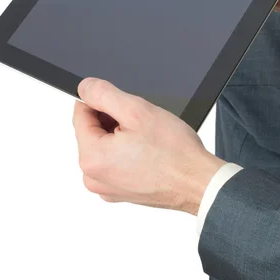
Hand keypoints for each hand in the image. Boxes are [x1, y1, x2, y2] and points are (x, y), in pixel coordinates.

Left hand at [72, 78, 225, 214]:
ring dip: (121, 137)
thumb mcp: (137, 111)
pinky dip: (127, 154)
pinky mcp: (120, 192)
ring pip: (105, 147)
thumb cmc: (174, 153)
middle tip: (140, 124)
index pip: (80, 114)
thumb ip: (104, 94)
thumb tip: (85, 87)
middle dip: (113, 121)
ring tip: (147, 140)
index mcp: (92, 158)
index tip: (123, 105)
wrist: (198, 182)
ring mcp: (106, 188)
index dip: (102, 102)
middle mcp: (93, 178)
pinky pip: (115, 163)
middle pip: (92, 132)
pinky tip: (147, 153)